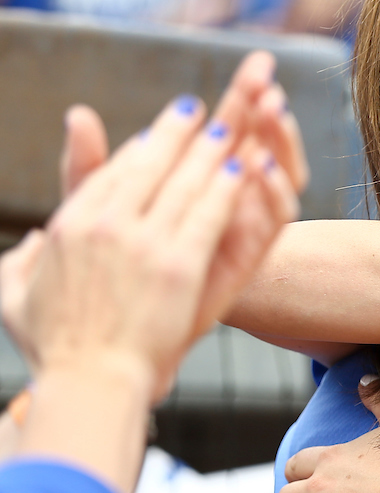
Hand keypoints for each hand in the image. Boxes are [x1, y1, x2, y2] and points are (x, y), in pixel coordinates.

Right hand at [2, 92, 296, 399]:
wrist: (90, 381)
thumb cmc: (55, 348)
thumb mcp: (14, 297)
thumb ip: (22, 260)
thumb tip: (36, 237)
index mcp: (69, 226)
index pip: (112, 174)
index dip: (141, 151)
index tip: (159, 136)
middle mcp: (104, 225)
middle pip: (149, 165)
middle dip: (177, 133)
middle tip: (199, 111)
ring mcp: (143, 243)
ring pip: (183, 182)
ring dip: (209, 150)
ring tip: (230, 127)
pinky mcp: (179, 265)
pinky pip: (208, 214)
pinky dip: (226, 188)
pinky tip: (244, 168)